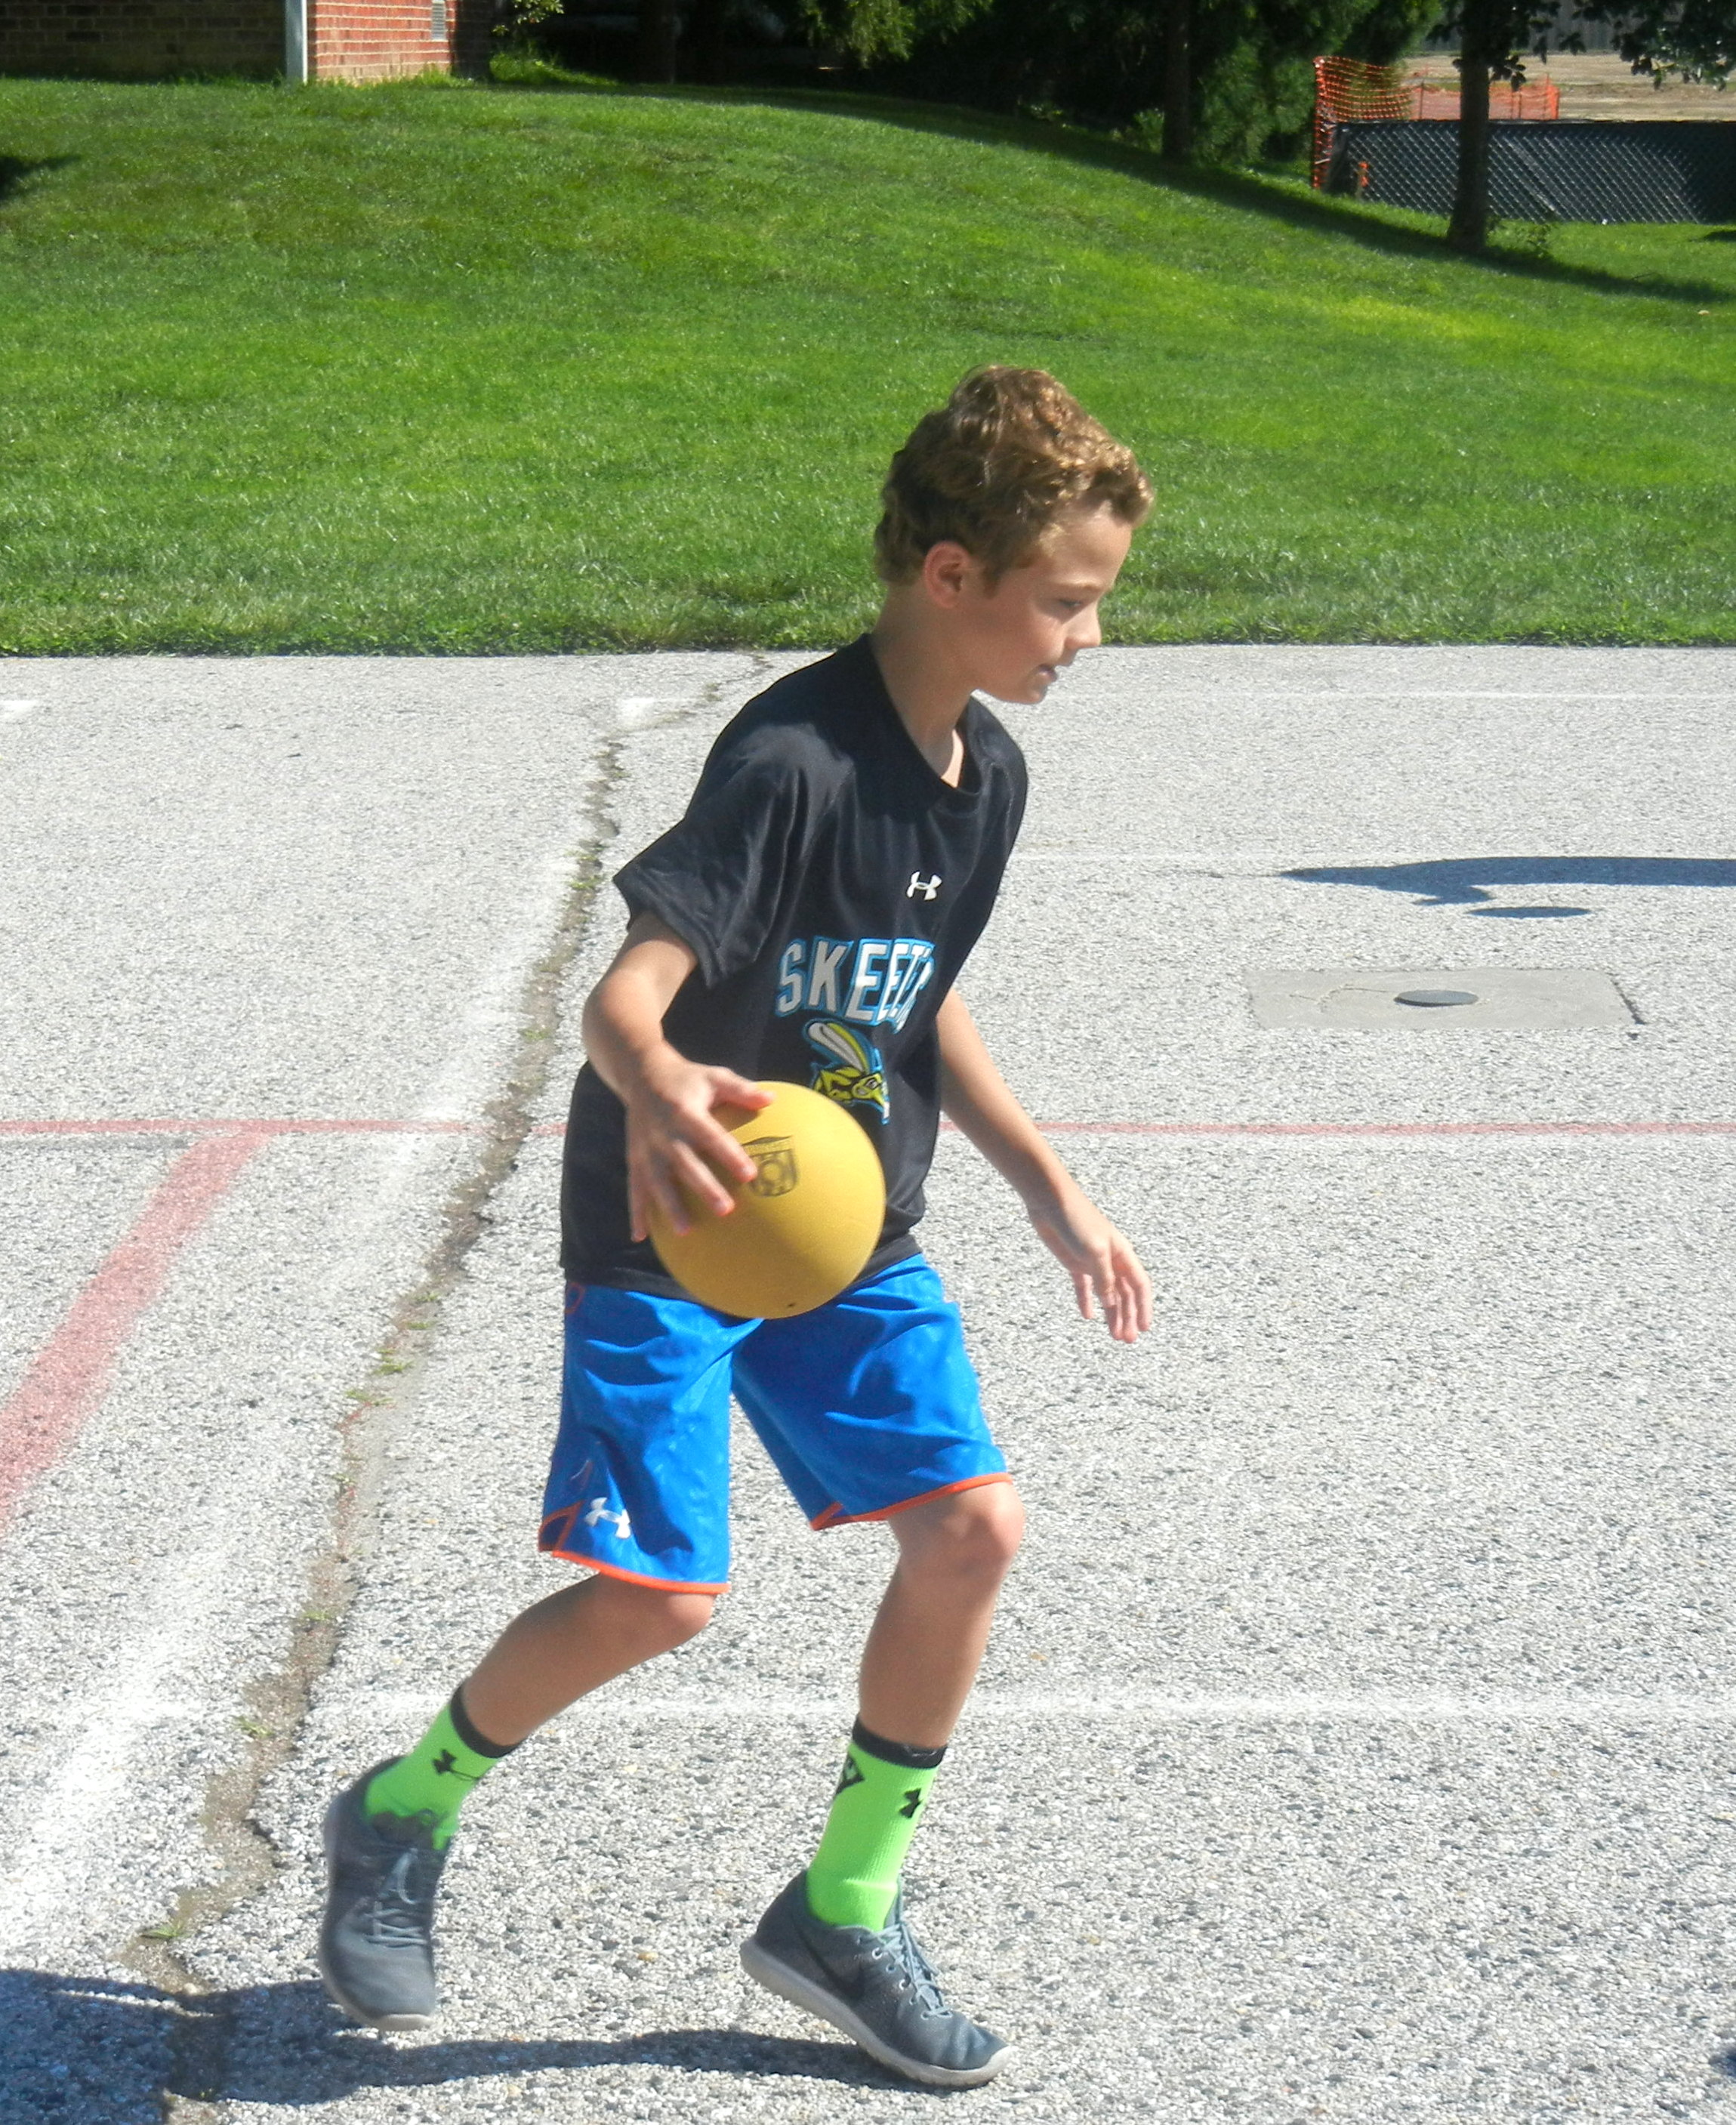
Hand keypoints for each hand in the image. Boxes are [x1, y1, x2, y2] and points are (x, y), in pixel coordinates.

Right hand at [624, 1050, 771, 1241]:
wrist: (642, 1075)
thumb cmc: (689, 1079)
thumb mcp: (715, 1076)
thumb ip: (742, 1090)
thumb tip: (772, 1099)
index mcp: (685, 1111)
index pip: (711, 1136)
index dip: (729, 1154)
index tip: (750, 1174)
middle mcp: (664, 1132)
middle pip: (685, 1163)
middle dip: (703, 1187)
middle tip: (725, 1210)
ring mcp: (646, 1148)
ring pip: (657, 1181)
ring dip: (669, 1206)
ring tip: (685, 1231)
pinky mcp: (634, 1158)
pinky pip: (635, 1188)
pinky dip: (636, 1212)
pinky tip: (640, 1237)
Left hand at [1026, 1182, 1152, 1344]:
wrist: (1049, 1202)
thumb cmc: (1077, 1220)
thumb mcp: (1094, 1251)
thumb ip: (1104, 1279)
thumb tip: (1112, 1304)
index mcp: (1123, 1254)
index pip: (1139, 1286)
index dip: (1144, 1307)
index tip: (1145, 1328)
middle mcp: (1111, 1260)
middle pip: (1124, 1295)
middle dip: (1127, 1318)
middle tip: (1127, 1340)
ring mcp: (1092, 1262)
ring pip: (1107, 1294)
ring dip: (1111, 1315)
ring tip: (1113, 1336)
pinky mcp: (1074, 1262)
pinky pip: (1084, 1287)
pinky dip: (1086, 1301)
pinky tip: (1087, 1317)